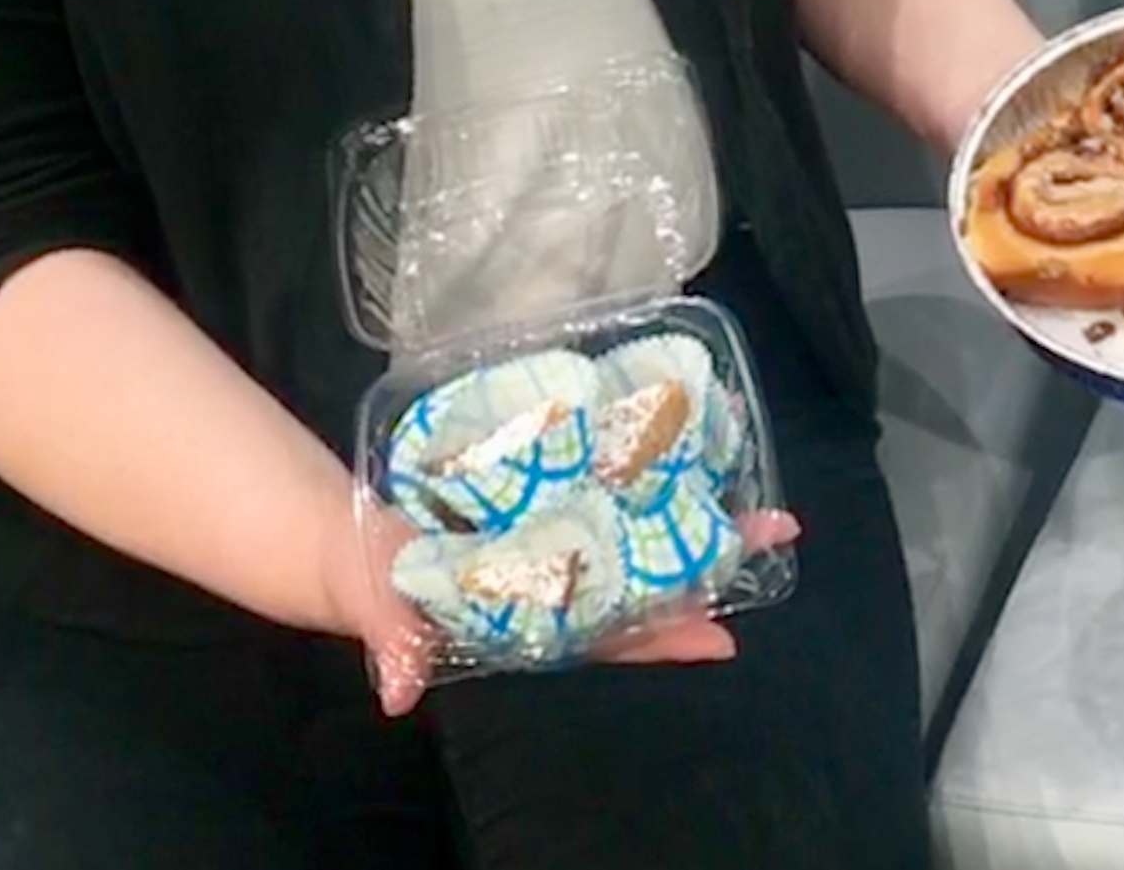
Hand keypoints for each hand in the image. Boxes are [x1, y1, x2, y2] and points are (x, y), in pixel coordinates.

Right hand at [326, 497, 802, 715]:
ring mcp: (555, 530)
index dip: (665, 638)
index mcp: (533, 615)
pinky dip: (642, 462)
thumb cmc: (374, 581)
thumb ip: (398, 643)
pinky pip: (601, 478)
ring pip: (635, 525)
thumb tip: (398, 690)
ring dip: (690, 503)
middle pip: (645, 576)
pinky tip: (684, 433)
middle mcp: (558, 574)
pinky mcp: (541, 485)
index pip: (610, 636)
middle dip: (708, 557)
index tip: (727, 637)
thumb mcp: (384, 609)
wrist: (347, 536)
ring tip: (755, 481)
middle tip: (775, 528)